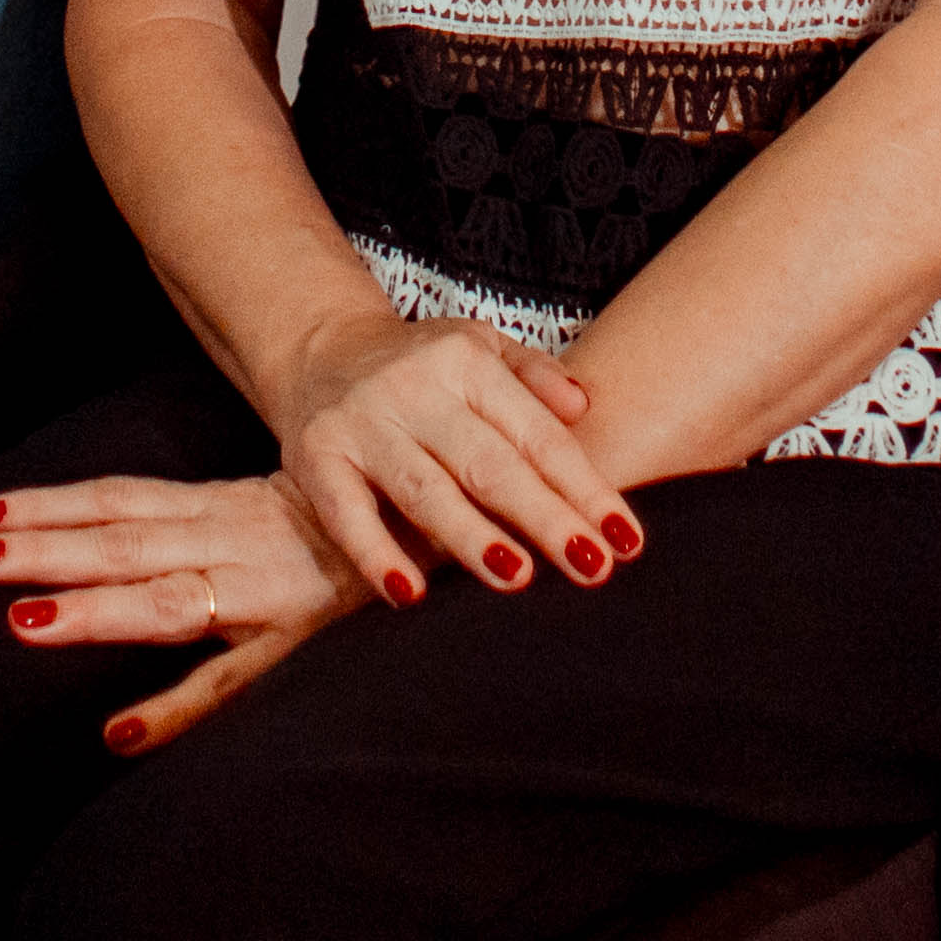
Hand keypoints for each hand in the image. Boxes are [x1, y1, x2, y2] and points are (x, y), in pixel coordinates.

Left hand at [0, 473, 356, 754]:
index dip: (49, 504)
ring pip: (164, 598)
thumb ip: (208, 520)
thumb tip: (130, 533)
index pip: (120, 500)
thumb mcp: (274, 506)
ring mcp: (266, 590)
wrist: (456, 507)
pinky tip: (120, 732)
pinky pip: (230, 681)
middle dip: (42, 547)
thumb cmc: (360, 518)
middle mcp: (235, 539)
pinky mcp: (302, 641)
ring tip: (22, 622)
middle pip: (122, 540)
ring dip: (91, 609)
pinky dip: (175, 707)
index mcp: (222, 506)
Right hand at [260, 308, 639, 603]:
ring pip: (424, 490)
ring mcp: (362, 423)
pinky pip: (347, 515)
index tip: (625, 538)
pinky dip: (376, 554)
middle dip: (544, 517)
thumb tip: (583, 407)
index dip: (584, 487)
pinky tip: (410, 593)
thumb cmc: (421, 366)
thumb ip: (535, 375)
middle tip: (593, 566)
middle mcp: (414, 388)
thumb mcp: (480, 347)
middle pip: (489, 464)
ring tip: (518, 576)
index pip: (536, 434)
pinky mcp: (314, 459)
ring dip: (471, 536)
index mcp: (466, 361)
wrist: (320, 349)